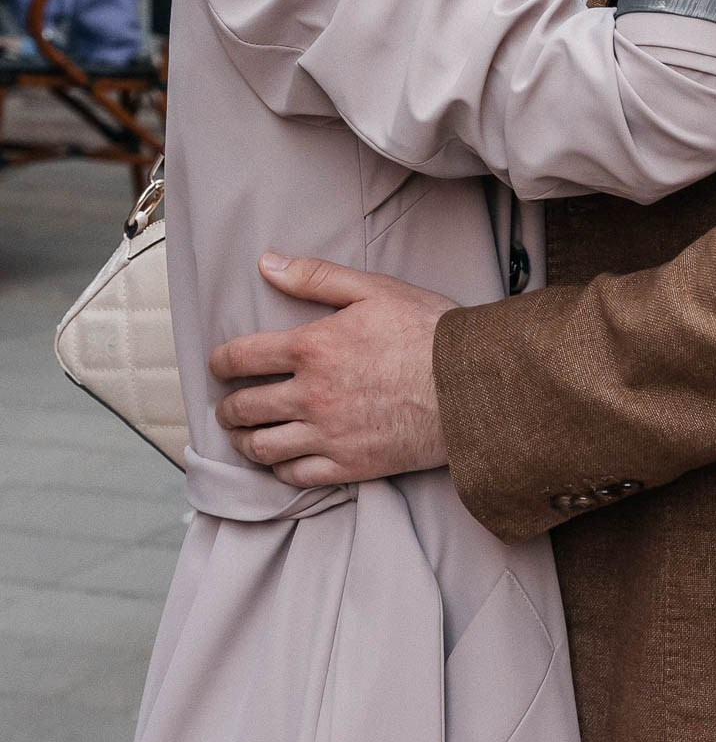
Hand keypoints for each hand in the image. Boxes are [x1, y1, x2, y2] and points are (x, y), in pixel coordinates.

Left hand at [209, 254, 455, 486]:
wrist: (471, 385)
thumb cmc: (428, 331)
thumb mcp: (374, 289)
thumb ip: (317, 277)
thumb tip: (268, 264)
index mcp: (312, 347)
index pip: (241, 357)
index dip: (220, 361)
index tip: (219, 364)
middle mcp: (311, 395)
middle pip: (244, 407)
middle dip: (227, 405)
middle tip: (228, 403)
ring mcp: (328, 434)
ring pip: (262, 447)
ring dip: (244, 440)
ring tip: (245, 434)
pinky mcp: (348, 466)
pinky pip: (294, 476)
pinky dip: (277, 470)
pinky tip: (280, 460)